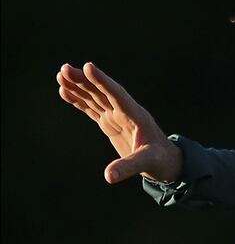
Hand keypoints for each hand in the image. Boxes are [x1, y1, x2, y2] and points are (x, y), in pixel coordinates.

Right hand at [56, 62, 182, 183]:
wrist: (165, 162)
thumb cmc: (160, 160)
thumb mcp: (147, 163)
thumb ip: (129, 167)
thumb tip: (109, 176)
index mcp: (137, 116)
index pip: (118, 95)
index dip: (103, 82)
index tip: (88, 67)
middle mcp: (125, 113)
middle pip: (103, 92)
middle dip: (84, 81)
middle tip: (64, 69)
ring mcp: (117, 117)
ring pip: (95, 98)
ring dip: (78, 86)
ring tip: (60, 74)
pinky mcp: (110, 123)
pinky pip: (92, 108)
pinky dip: (79, 100)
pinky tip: (64, 91)